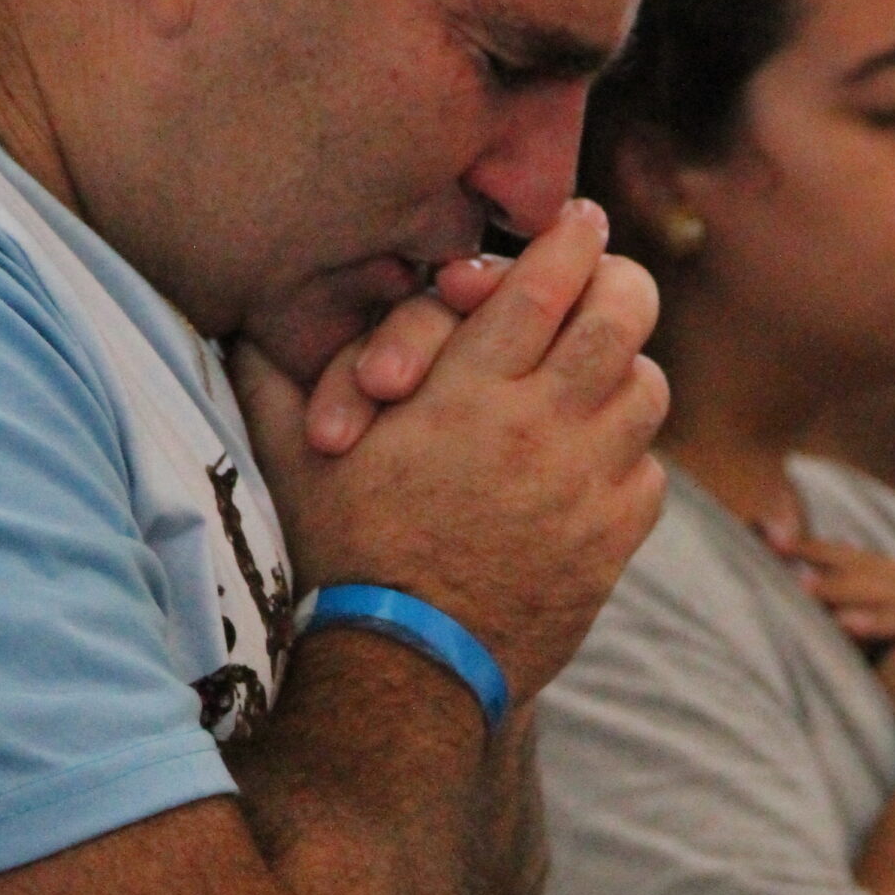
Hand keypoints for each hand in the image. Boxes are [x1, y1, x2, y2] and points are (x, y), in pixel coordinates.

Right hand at [234, 202, 667, 704]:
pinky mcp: (610, 544)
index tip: (579, 223)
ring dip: (622, 375)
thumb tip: (247, 319)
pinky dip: (626, 459)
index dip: (570, 239)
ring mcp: (584, 486)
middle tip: (605, 286)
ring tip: (593, 381)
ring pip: (647, 390)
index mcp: (466, 392)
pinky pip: (648, 473)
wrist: (397, 671)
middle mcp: (538, 427)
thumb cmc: (338, 556)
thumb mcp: (291, 458)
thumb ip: (276, 375)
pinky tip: (588, 467)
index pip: (546, 281)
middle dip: (618, 287)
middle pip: (623, 315)